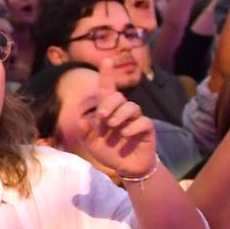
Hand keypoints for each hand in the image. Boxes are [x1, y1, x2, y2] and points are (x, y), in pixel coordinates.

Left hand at [79, 58, 156, 178]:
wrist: (127, 167)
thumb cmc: (109, 152)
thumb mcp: (91, 144)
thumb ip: (85, 133)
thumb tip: (82, 120)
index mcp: (108, 111)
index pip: (107, 90)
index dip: (107, 75)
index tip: (106, 60)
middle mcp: (122, 112)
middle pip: (118, 97)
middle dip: (109, 104)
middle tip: (102, 117)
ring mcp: (135, 119)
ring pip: (131, 107)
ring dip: (120, 115)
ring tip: (113, 126)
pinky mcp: (146, 129)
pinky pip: (143, 121)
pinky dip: (133, 126)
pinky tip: (125, 134)